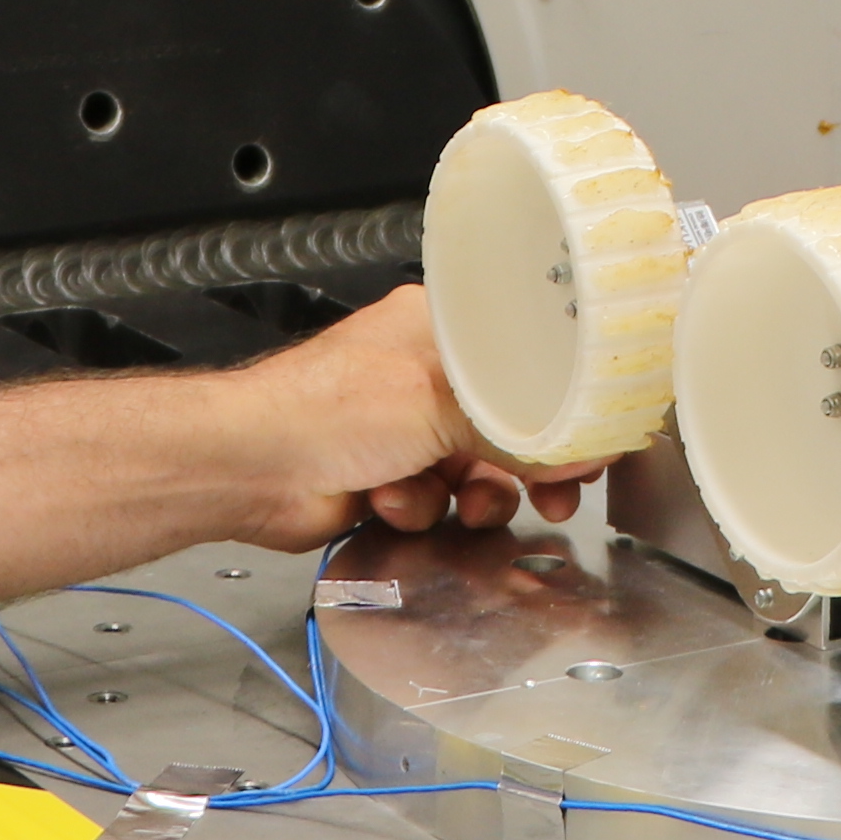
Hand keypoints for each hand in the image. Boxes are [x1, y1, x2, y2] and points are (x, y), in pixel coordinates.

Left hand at [219, 289, 584, 543]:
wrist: (255, 468)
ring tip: (461, 499)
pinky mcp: (389, 479)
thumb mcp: (442, 404)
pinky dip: (421, 508)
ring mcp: (405, 431)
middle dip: (525, 465)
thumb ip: (517, 429)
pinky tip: (393, 500)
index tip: (585, 437)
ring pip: (477, 473)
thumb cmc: (323, 407)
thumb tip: (576, 446)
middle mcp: (423, 378)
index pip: (522, 362)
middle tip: (553, 490)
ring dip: (471, 494)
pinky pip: (438, 503)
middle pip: (508, 426)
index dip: (558, 402)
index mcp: (437, 331)